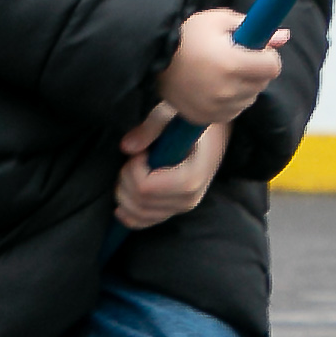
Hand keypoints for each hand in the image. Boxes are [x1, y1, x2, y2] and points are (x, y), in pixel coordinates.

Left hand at [115, 107, 228, 229]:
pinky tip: (121, 208)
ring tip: (133, 171)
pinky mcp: (175, 209)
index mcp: (190, 178)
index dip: (133, 169)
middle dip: (126, 178)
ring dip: (125, 193)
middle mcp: (188, 199)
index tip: (141, 152)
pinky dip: (130, 216)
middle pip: (139, 202)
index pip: (145, 188)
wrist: (215, 132)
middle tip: (135, 158)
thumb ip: (150, 128)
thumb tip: (126, 147)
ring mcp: (182, 206)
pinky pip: (146, 222)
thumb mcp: (172, 114)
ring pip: (139, 214)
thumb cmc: (192, 121)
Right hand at [155, 6, 285, 126]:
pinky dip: (230, 100)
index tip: (256, 49)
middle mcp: (226, 90)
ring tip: (222, 71)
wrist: (153, 59)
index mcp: (232, 63)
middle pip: (262, 83)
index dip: (268, 55)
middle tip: (235, 57)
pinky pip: (233, 111)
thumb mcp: (219, 21)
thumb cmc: (188, 35)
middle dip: (256, 69)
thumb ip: (253, 28)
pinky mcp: (206, 118)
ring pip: (249, 98)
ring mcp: (216, 108)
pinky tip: (214, 86)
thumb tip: (284, 36)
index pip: (272, 66)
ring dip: (244, 86)